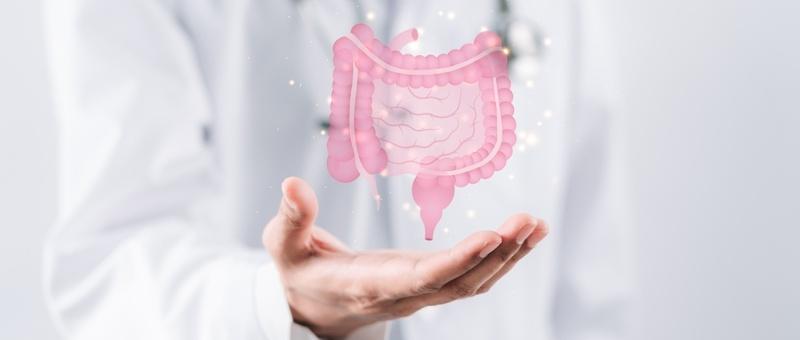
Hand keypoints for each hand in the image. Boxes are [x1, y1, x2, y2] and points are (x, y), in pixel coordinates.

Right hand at [262, 177, 547, 338]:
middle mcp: (402, 294)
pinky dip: (502, 258)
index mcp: (368, 286)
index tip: (490, 239)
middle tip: (528, 220)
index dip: (456, 262)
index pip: (420, 278)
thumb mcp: (283, 246)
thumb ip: (291, 218)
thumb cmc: (298, 273)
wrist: (312, 310)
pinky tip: (525, 234)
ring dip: (508, 256)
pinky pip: (472, 277)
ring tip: (536, 224)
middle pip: (459, 283)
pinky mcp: (430, 283)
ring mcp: (421, 292)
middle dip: (497, 255)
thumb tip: (291, 182)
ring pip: (473, 284)